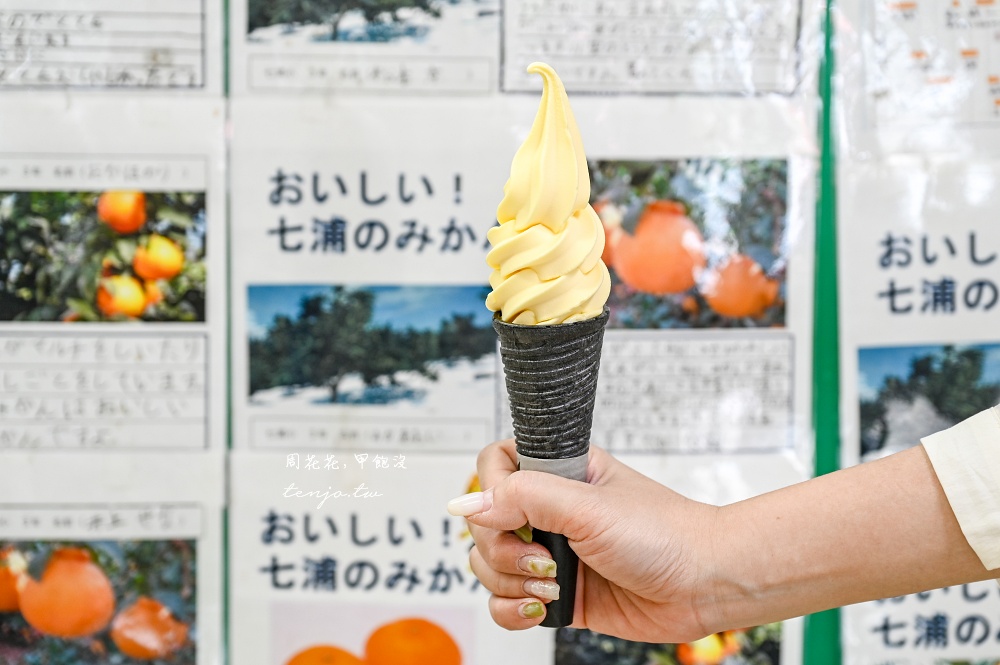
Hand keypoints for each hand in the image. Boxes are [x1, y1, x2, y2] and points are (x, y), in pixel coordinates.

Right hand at [448, 439, 722, 642]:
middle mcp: (550, 510)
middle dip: (502, 548)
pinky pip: (505, 602)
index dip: (490, 489)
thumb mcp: (589, 506)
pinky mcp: (555, 593)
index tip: (509, 510)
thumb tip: (466, 501)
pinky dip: (514, 610)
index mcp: (559, 472)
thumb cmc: (664, 535)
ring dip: (511, 581)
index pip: (495, 465)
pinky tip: (544, 608)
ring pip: (488, 565)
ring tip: (555, 584)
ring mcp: (550, 553)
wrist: (702, 586)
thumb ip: (524, 497)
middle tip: (543, 557)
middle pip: (482, 523)